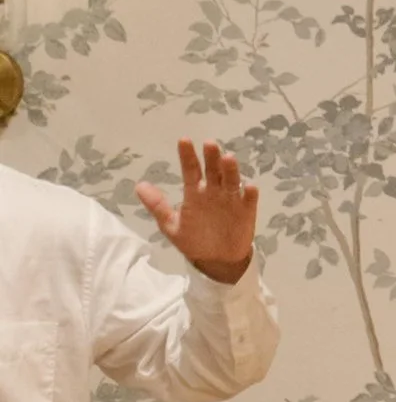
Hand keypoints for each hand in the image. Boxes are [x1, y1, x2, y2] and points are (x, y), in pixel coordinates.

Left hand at [138, 139, 257, 285]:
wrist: (216, 260)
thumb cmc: (194, 240)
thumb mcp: (171, 225)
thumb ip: (158, 206)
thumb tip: (139, 185)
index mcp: (195, 192)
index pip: (190, 170)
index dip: (187, 156)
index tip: (184, 140)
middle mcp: (214, 191)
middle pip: (213, 170)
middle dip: (211, 157)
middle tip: (209, 144)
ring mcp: (231, 199)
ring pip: (232, 180)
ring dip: (230, 169)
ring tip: (228, 158)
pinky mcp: (247, 210)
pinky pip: (249, 199)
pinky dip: (250, 193)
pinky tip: (249, 187)